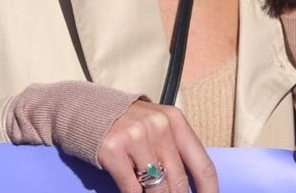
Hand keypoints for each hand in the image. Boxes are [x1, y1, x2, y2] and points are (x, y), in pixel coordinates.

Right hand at [96, 100, 218, 192]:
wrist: (86, 110)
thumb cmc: (128, 124)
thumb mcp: (157, 127)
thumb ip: (174, 150)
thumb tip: (191, 185)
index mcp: (175, 120)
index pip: (201, 163)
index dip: (209, 189)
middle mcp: (159, 126)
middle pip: (179, 180)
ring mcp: (135, 137)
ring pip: (156, 187)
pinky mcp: (112, 149)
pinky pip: (131, 188)